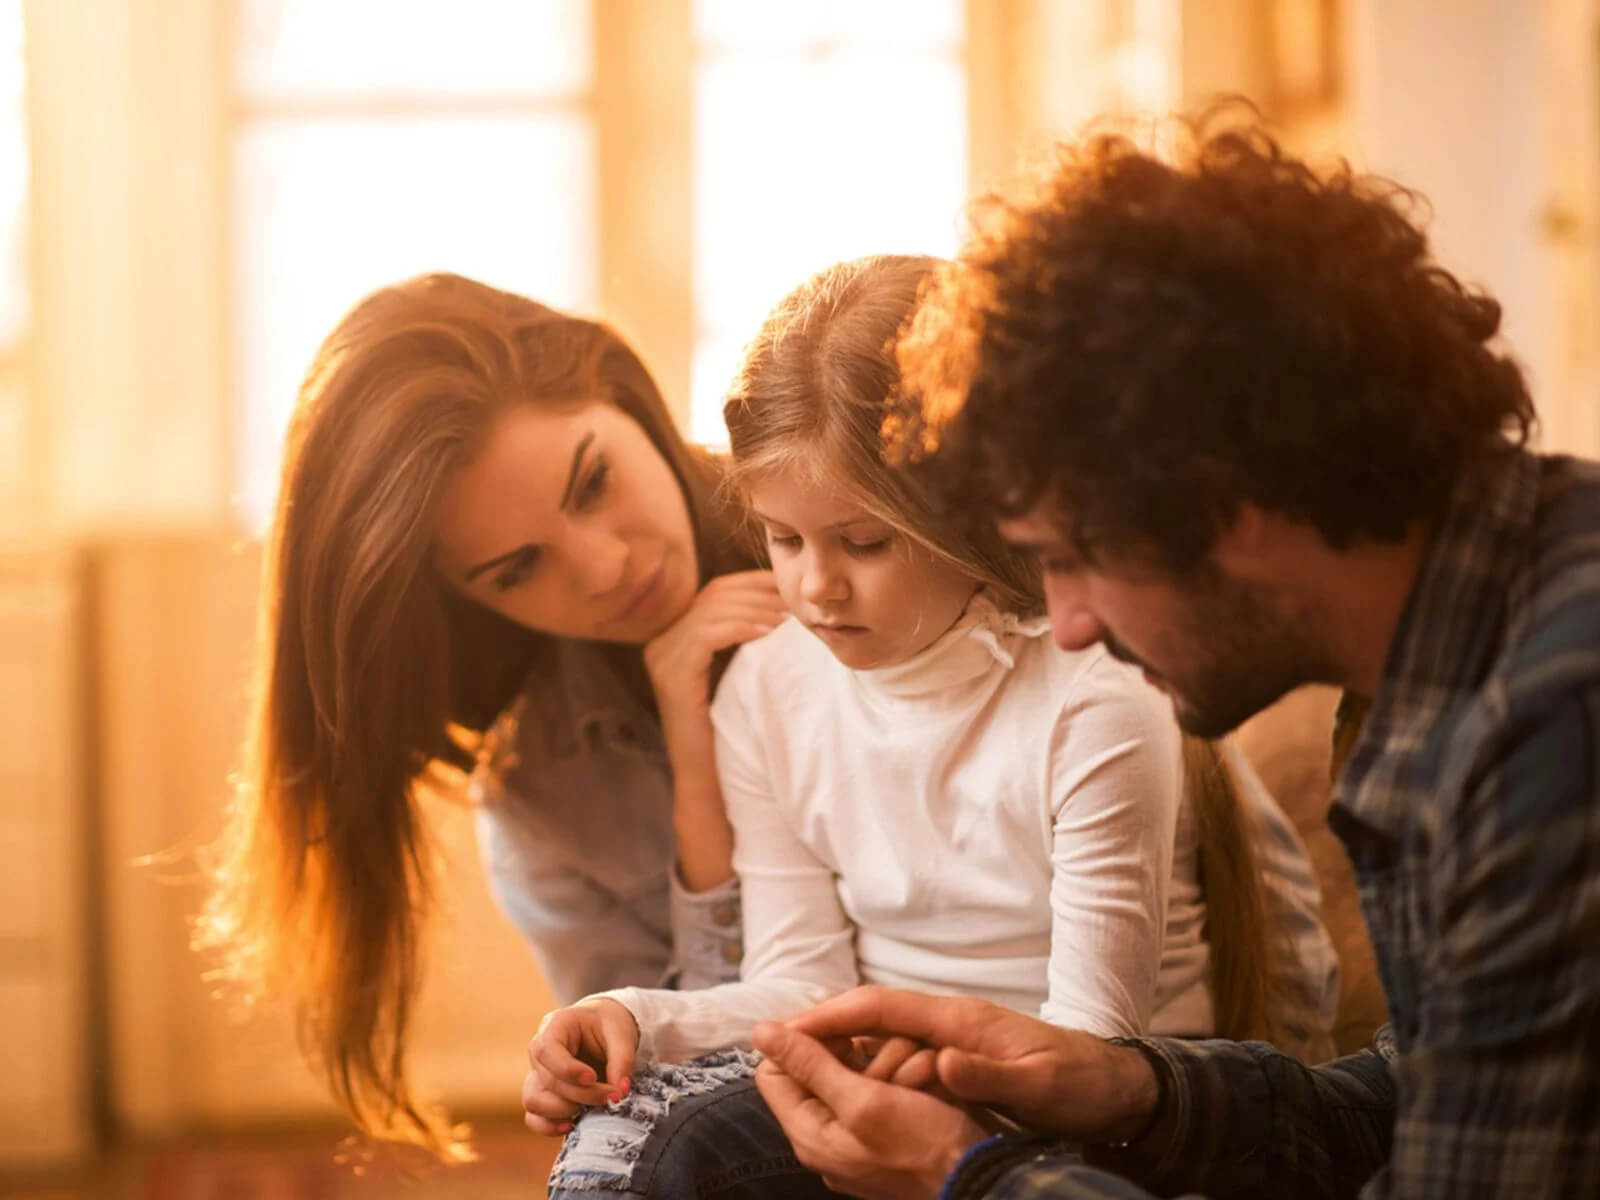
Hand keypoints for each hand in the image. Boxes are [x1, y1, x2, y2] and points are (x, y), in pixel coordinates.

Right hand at [521, 999, 638, 1136]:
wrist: (604, 1028)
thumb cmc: (609, 1024)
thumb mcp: (621, 1032)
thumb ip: (623, 1059)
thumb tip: (621, 1092)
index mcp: (555, 1026)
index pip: (547, 1050)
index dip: (567, 1069)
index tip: (593, 1078)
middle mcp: (539, 1051)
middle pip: (549, 1080)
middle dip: (582, 1094)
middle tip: (612, 1096)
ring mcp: (537, 1075)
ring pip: (534, 1101)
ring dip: (564, 1111)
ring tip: (592, 1107)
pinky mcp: (542, 1095)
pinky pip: (534, 1117)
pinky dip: (550, 1126)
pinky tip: (573, 1125)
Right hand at [643, 570, 783, 722]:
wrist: (707, 778)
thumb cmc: (730, 729)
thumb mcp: (736, 675)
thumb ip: (741, 640)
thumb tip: (782, 606)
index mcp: (672, 638)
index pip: (715, 591)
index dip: (753, 583)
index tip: (789, 586)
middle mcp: (660, 643)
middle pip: (713, 595)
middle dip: (759, 593)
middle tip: (794, 603)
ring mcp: (662, 658)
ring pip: (712, 611)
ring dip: (756, 609)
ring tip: (788, 618)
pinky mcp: (672, 676)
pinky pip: (707, 635)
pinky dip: (741, 628)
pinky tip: (767, 633)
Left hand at [753, 1021, 988, 1199]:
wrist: (975, 1182)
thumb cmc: (922, 1146)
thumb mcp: (863, 1099)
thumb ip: (810, 1064)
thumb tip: (760, 1032)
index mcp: (808, 1132)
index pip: (774, 1070)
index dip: (800, 1043)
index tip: (841, 1032)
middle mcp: (824, 1138)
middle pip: (817, 1070)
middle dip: (853, 1054)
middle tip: (887, 1058)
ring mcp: (853, 1139)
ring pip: (854, 1075)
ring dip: (885, 1064)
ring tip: (915, 1075)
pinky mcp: (882, 1137)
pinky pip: (879, 1093)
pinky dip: (900, 1080)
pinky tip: (923, 1081)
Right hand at [786, 986, 1159, 1144]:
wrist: (1119, 1088)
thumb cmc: (1082, 1085)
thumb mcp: (1040, 1086)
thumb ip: (988, 1073)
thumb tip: (939, 1061)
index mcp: (961, 1020)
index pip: (880, 1006)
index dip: (830, 1015)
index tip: (787, 1028)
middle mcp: (952, 1022)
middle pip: (871, 1017)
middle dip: (823, 1030)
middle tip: (776, 1055)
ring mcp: (956, 1039)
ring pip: (884, 1037)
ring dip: (846, 1050)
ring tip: (801, 1072)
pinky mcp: (962, 1059)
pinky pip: (903, 1054)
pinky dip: (873, 1065)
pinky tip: (856, 1085)